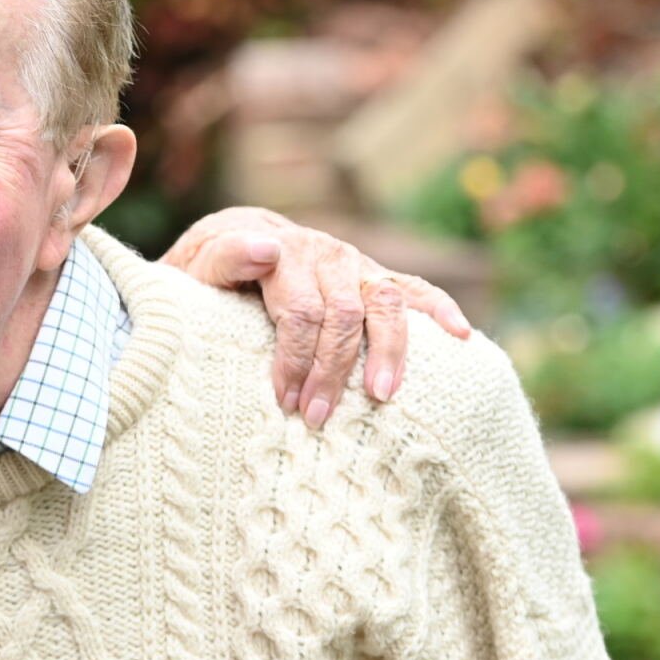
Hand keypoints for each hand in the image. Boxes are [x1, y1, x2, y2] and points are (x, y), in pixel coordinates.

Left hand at [158, 208, 470, 427]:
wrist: (236, 242)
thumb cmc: (210, 273)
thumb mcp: (197, 267)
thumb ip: (226, 258)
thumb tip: (267, 249)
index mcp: (282, 252)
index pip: (300, 311)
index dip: (294, 359)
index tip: (285, 400)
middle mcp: (325, 253)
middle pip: (342, 315)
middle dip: (331, 371)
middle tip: (315, 418)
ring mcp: (355, 264)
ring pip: (384, 303)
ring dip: (386, 351)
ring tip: (381, 396)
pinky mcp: (375, 275)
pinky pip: (415, 289)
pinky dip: (440, 310)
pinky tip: (462, 336)